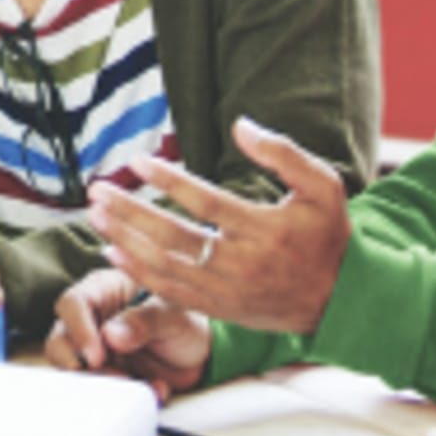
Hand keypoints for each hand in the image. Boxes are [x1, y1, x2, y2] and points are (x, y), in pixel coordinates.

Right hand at [72, 285, 210, 400]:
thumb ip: (144, 320)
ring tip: (136, 383)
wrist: (201, 351)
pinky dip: (126, 396)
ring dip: (103, 383)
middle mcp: (91, 320)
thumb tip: (111, 334)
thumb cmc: (184, 317)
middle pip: (61, 341)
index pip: (73, 304)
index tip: (96, 355)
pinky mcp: (105, 375)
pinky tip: (155, 389)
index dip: (79, 330)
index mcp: (102, 291)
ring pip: (75, 371)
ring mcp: (95, 350)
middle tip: (110, 375)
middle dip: (80, 364)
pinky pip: (100, 390)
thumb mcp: (172, 313)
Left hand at [89, 117, 353, 333]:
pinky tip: (113, 253)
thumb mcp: (323, 186)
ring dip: (125, 241)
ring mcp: (228, 291)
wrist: (340, 298)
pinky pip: (171, 293)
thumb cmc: (328, 234)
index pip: (206, 203)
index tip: (138, 161)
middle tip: (97, 192)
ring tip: (95, 216)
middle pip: (174, 237)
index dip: (169, 181)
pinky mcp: (220, 309)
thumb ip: (283, 153)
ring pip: (165, 267)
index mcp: (265, 230)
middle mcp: (242, 264)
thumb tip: (241, 125)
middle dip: (130, 213)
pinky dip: (139, 274)